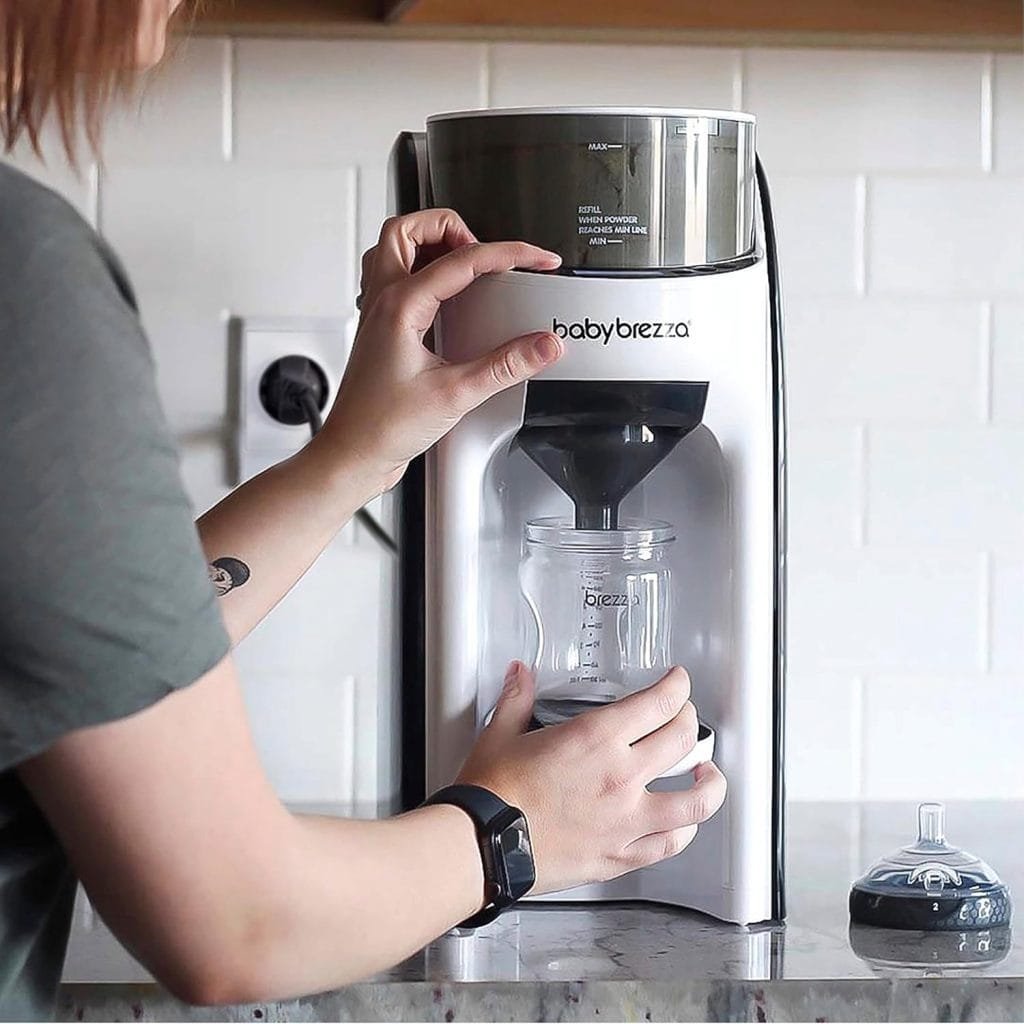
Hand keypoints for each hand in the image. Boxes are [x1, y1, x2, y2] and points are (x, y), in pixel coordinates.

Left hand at [321, 209, 563, 490]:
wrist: (353, 454)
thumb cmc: (383, 427)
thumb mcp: (456, 395)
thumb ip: (505, 366)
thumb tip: (543, 345)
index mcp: (401, 306)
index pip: (463, 260)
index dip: (509, 254)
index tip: (537, 260)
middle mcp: (383, 300)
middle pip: (408, 229)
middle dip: (452, 227)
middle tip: (487, 252)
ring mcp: (377, 313)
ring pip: (393, 248)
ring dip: (428, 243)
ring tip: (465, 262)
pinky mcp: (380, 329)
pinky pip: (392, 278)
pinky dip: (419, 270)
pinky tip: (444, 296)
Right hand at [457, 663, 726, 895]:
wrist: (483, 847)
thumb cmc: (491, 795)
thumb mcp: (501, 734)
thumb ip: (518, 699)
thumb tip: (520, 675)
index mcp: (596, 738)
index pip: (659, 703)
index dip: (677, 687)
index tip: (678, 684)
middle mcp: (620, 777)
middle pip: (683, 739)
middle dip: (689, 720)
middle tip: (684, 717)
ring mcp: (626, 820)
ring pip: (695, 801)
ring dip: (710, 783)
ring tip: (708, 774)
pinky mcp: (620, 856)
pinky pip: (670, 844)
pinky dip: (684, 831)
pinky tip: (683, 825)